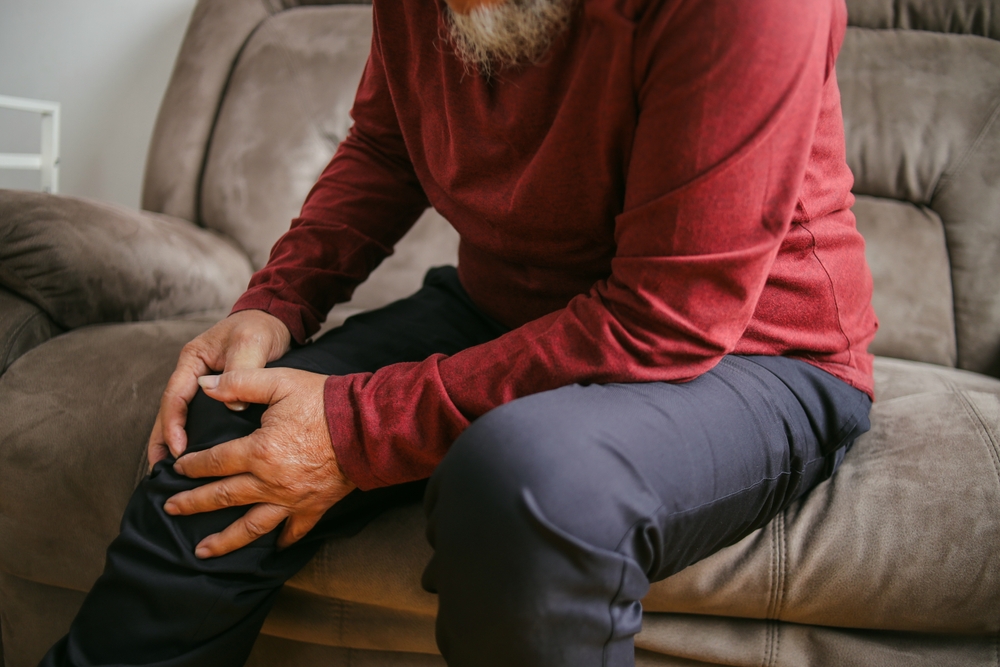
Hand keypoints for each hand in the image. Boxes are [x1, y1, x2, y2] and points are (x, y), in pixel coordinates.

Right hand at [148, 310, 291, 468]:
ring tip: (169, 470)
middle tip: (159, 470)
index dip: (173, 425)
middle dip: (162, 440)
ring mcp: (203, 383)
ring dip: (174, 440)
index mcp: (193, 359)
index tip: (177, 450)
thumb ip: (240, 371)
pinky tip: (198, 455)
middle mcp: (192, 373)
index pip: (175, 396)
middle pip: (170, 411)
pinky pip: (200, 416)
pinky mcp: (217, 392)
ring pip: (182, 416)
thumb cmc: (259, 328)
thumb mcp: (250, 344)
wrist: (274, 320)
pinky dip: (195, 435)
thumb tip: (233, 405)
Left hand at [163, 367, 354, 556]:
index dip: (191, 465)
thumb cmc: (323, 400)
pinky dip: (281, 541)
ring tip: (202, 550)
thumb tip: (204, 386)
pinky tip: (271, 549)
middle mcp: (270, 481)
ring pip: (250, 526)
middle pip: (222, 497)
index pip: (213, 461)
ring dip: (224, 540)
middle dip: (192, 504)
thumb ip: (238, 382)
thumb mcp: (279, 381)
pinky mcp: (314, 507)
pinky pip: (294, 531)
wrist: (366, 425)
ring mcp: (291, 499)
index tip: (176, 468)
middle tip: (170, 508)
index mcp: (258, 451)